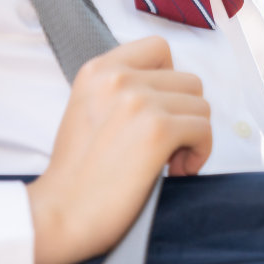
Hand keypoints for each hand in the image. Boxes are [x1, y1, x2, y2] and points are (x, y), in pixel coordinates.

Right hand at [23, 36, 211, 263]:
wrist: (60, 214)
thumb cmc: (76, 174)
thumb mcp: (88, 109)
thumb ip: (121, 90)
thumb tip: (169, 92)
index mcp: (98, 70)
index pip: (158, 48)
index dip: (169, 80)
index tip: (160, 109)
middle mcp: (118, 78)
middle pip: (187, 81)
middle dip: (184, 115)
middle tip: (166, 147)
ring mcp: (139, 101)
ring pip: (200, 106)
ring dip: (193, 136)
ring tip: (169, 162)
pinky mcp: (158, 130)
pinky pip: (203, 129)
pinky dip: (199, 153)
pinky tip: (176, 171)